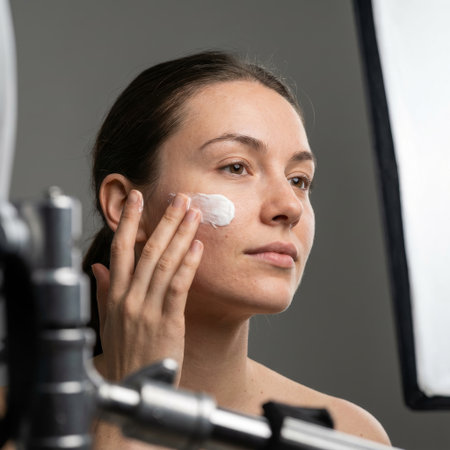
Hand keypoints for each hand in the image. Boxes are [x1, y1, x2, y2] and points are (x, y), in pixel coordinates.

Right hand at [91, 191, 202, 384]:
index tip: (136, 198)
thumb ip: (105, 290)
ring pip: (164, 263)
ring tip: (193, 213)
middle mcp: (130, 297)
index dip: (128, 221)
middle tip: (178, 197)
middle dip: (163, 220)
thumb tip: (99, 266)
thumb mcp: (108, 320)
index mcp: (116, 294)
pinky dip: (188, 264)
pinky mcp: (167, 322)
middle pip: (147, 249)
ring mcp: (148, 309)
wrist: (132, 387)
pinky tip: (198, 246)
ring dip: (180, 235)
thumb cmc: (124, 352)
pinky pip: (178, 287)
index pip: (120, 248)